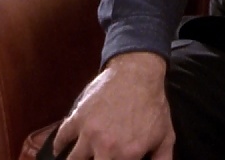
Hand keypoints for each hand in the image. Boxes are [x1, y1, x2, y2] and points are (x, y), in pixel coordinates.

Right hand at [53, 51, 175, 159]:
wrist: (138, 74)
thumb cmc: (154, 105)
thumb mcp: (166, 136)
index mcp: (127, 156)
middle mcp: (105, 148)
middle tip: (95, 159)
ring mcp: (89, 132)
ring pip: (72, 159)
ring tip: (77, 159)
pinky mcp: (78, 117)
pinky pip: (61, 136)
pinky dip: (58, 145)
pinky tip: (59, 150)